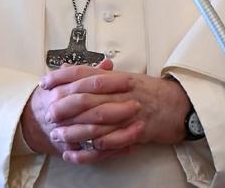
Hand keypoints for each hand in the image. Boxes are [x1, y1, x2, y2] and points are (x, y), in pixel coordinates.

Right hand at [21, 60, 136, 163]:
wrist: (30, 121)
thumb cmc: (53, 97)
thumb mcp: (65, 80)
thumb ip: (87, 72)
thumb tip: (107, 64)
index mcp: (61, 90)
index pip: (88, 84)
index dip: (110, 82)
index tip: (129, 81)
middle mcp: (62, 112)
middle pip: (92, 109)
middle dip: (117, 107)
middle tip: (137, 104)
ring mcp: (65, 133)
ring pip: (94, 134)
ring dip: (118, 131)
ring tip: (139, 127)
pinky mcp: (71, 150)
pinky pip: (93, 154)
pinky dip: (112, 151)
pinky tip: (130, 146)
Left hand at [42, 69, 190, 164]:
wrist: (179, 105)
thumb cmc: (151, 93)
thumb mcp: (125, 79)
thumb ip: (101, 76)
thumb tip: (74, 70)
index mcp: (117, 78)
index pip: (85, 72)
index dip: (62, 76)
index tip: (44, 82)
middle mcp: (121, 92)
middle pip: (87, 96)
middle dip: (64, 105)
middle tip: (48, 113)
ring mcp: (129, 111)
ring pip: (97, 121)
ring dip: (75, 130)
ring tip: (58, 137)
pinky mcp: (137, 131)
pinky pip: (112, 141)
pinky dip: (94, 148)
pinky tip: (79, 153)